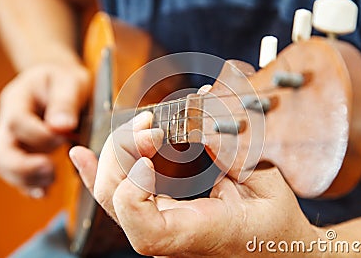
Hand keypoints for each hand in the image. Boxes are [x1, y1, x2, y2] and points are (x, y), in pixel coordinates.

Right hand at [0, 62, 90, 196]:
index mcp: (18, 98)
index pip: (17, 121)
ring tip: (49, 183)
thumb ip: (65, 102)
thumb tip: (62, 126)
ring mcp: (13, 139)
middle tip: (49, 172)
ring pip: (4, 166)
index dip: (38, 135)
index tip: (64, 137)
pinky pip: (18, 174)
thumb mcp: (70, 81)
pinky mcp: (23, 152)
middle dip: (22, 167)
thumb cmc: (66, 81)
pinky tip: (44, 192)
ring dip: (25, 179)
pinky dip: (29, 186)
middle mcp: (8, 121)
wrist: (61, 83)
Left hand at [70, 111, 322, 256]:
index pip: (145, 232)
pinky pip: (119, 195)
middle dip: (123, 153)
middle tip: (150, 124)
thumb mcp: (266, 185)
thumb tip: (200, 116)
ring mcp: (161, 224)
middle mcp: (171, 233)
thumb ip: (233, 153)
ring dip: (115, 153)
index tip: (150, 159)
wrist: (277, 248)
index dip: (133, 194)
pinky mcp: (161, 212)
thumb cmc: (277, 224)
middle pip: (116, 201)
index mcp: (198, 234)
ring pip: (110, 195)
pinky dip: (98, 171)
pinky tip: (82, 155)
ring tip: (137, 125)